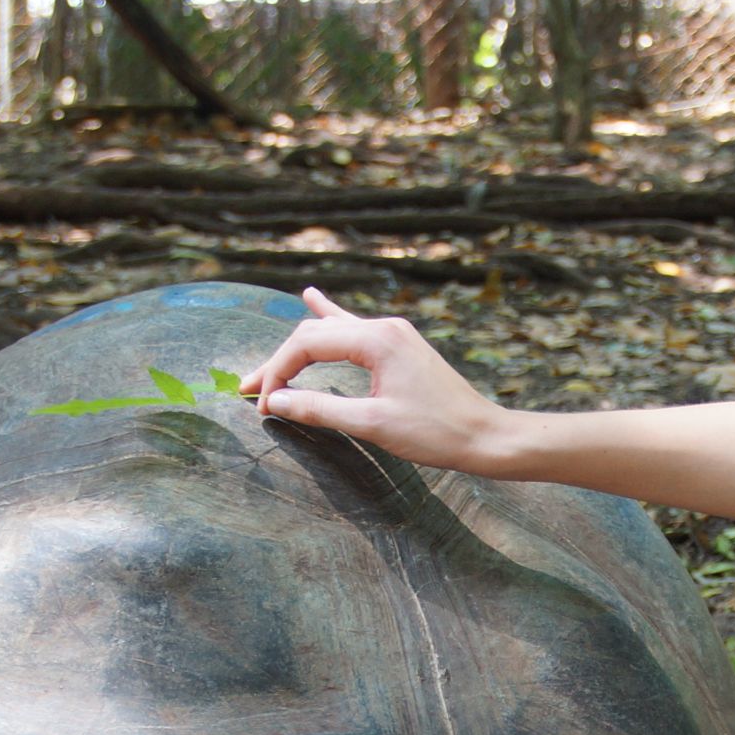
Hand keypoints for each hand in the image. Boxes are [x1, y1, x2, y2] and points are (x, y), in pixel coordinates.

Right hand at [235, 288, 518, 472]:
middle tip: (249, 391)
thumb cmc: (435, 433)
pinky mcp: (399, 346)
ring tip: (266, 365)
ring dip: (297, 350)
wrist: (485, 436)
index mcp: (376, 339)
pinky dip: (329, 318)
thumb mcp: (372, 425)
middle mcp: (384, 327)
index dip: (278, 373)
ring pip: (331, 331)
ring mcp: (393, 333)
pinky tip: (312, 298)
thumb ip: (320, 409)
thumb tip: (275, 402)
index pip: (307, 344)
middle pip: (314, 334)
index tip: (264, 405)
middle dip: (280, 363)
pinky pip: (354, 327)